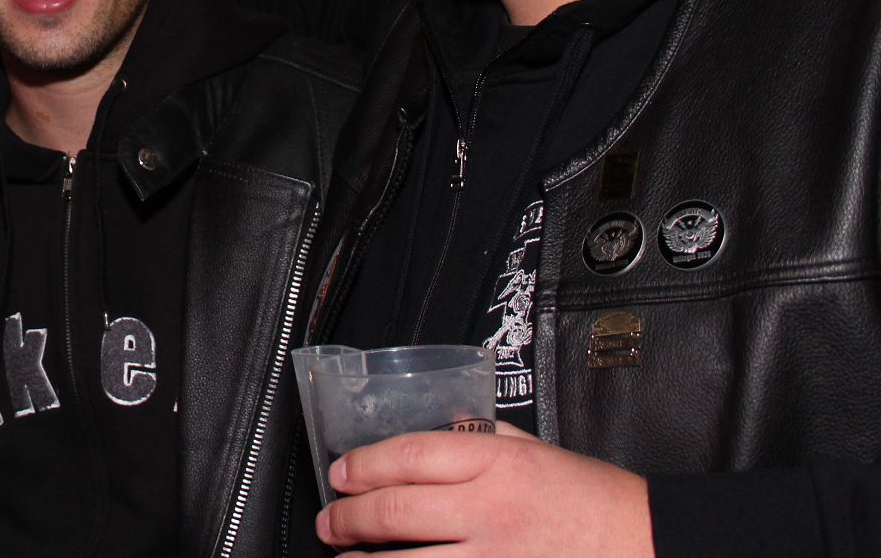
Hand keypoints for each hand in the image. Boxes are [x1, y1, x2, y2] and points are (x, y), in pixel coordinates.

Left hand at [317, 424, 653, 556]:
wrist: (652, 547)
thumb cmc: (595, 501)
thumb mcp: (536, 451)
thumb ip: (480, 440)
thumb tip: (427, 436)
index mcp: (498, 464)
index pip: (407, 457)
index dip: (362, 466)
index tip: (341, 474)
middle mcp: (490, 512)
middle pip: (393, 513)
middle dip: (347, 519)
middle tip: (330, 522)